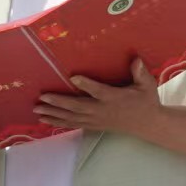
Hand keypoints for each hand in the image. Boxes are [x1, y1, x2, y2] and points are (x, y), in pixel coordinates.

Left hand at [36, 57, 163, 137]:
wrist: (147, 124)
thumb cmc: (146, 101)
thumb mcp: (147, 85)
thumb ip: (140, 72)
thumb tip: (135, 59)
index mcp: (114, 98)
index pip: (99, 91)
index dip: (87, 84)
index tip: (73, 77)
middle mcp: (102, 110)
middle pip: (78, 107)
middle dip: (59, 103)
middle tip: (42, 98)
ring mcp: (96, 120)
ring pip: (72, 117)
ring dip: (54, 114)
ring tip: (37, 110)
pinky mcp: (93, 125)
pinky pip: (73, 124)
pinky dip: (58, 122)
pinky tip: (45, 119)